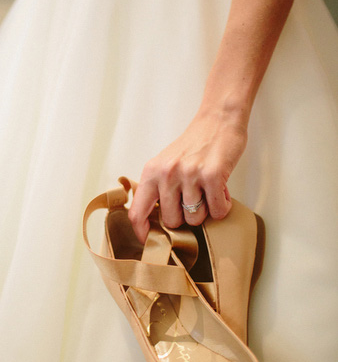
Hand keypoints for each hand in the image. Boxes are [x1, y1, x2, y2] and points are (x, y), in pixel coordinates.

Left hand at [128, 107, 247, 242]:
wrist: (218, 120)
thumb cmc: (194, 144)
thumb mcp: (166, 163)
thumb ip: (159, 189)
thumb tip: (156, 223)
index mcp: (151, 172)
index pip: (137, 213)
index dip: (143, 233)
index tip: (151, 242)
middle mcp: (167, 174)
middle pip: (172, 222)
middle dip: (185, 218)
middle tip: (194, 201)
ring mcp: (189, 175)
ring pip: (195, 219)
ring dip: (206, 211)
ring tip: (208, 192)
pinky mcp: (212, 176)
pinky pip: (217, 210)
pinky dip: (223, 206)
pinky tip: (221, 192)